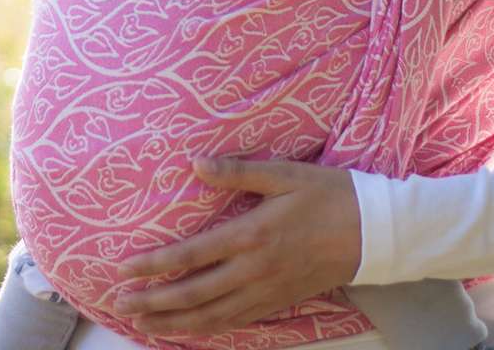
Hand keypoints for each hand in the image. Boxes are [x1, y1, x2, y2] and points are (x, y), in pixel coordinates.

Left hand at [109, 156, 361, 335]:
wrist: (374, 232)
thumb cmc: (328, 196)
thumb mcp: (284, 174)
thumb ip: (237, 172)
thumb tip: (195, 163)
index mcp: (251, 235)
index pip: (191, 256)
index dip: (154, 265)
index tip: (124, 269)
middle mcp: (254, 270)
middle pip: (193, 294)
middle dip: (153, 301)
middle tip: (119, 304)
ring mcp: (266, 291)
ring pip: (212, 316)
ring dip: (174, 322)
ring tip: (142, 324)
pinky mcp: (279, 302)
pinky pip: (236, 322)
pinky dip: (207, 330)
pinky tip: (188, 330)